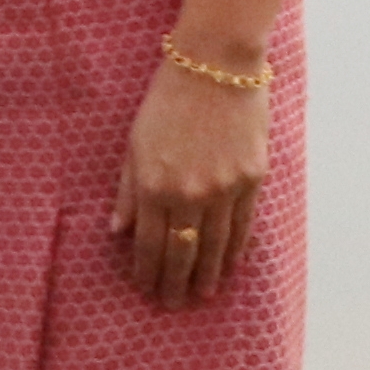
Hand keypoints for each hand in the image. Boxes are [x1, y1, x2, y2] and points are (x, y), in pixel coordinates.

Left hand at [112, 53, 265, 309]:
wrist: (216, 65)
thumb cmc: (167, 99)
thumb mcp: (134, 142)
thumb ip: (127, 190)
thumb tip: (117, 230)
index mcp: (153, 185)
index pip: (148, 244)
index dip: (146, 271)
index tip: (145, 289)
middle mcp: (189, 194)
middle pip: (182, 253)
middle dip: (175, 283)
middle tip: (173, 304)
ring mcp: (224, 189)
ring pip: (216, 247)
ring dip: (208, 275)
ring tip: (203, 294)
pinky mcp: (252, 179)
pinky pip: (243, 226)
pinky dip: (236, 250)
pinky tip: (231, 265)